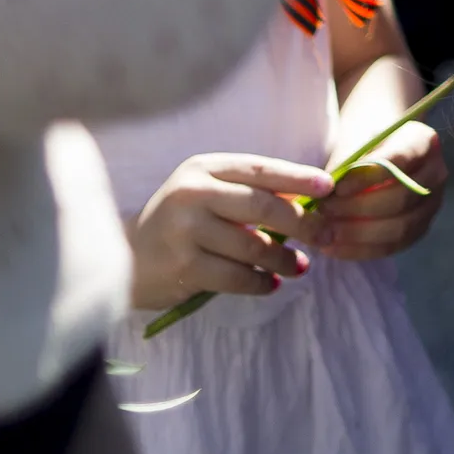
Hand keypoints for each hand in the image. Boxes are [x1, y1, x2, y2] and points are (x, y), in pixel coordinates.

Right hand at [124, 153, 332, 310]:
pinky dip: (262, 282)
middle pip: (263, 207)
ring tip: (300, 266)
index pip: (261, 169)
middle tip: (326, 235)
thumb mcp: (208, 192)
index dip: (299, 178)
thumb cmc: (181, 221)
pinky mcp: (183, 267)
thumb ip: (249, 191)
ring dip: (285, 259)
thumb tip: (311, 199)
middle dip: (303, 223)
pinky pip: (237, 277)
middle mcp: (192, 194)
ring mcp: (185, 231)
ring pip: (254, 246)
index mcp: (203, 168)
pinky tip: (271, 284)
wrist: (124, 257)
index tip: (330, 188)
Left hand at [316, 118, 449, 259]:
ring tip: (325, 229)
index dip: (367, 178)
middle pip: (401, 198)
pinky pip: (393, 246)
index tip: (336, 187)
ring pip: (399, 227)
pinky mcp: (419, 228)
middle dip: (357, 208)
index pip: (400, 161)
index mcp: (423, 141)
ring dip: (357, 232)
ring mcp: (432, 203)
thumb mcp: (353, 138)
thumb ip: (344, 161)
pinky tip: (332, 247)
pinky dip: (360, 250)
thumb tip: (327, 189)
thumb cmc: (363, 139)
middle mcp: (436, 172)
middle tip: (324, 209)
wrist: (376, 148)